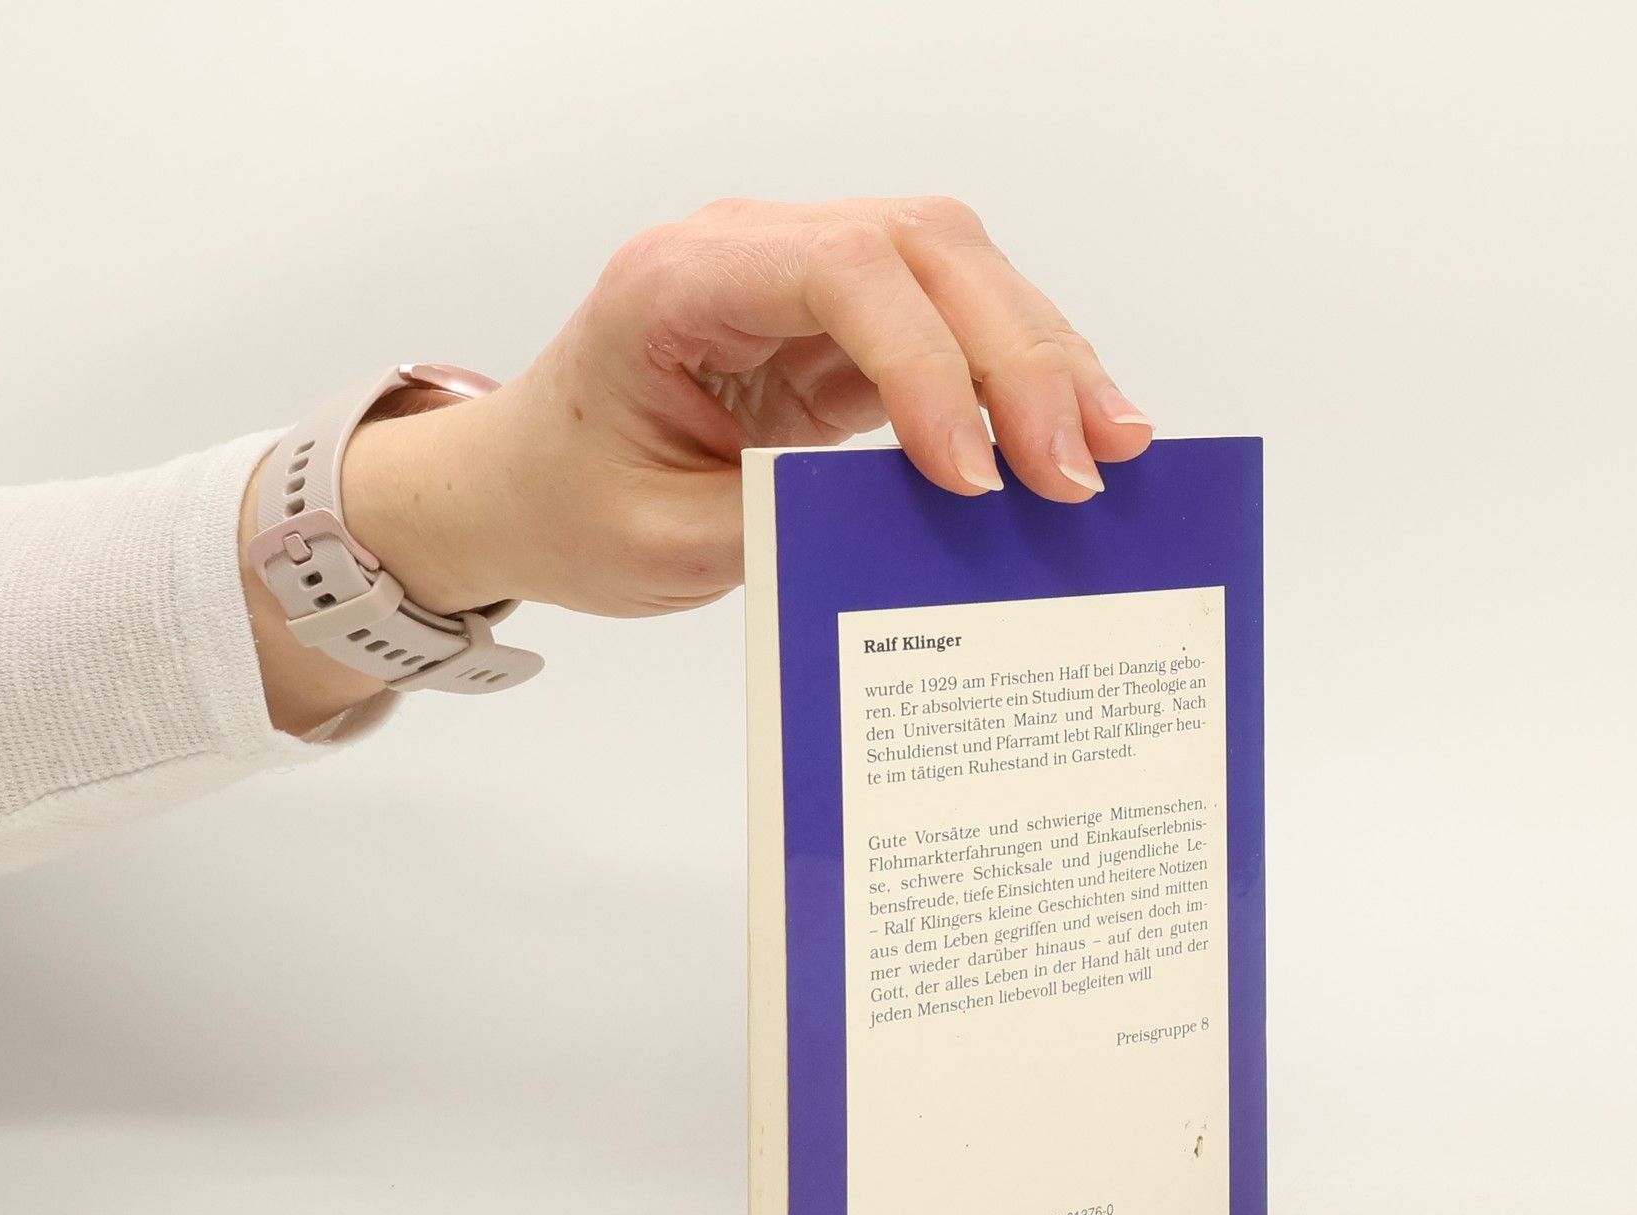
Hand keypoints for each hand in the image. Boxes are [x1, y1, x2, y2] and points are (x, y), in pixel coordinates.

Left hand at [338, 197, 1153, 620]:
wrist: (523, 489)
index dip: (928, 363)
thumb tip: (932, 521)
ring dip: (1042, 357)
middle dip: (1017, 356)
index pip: (842, 271)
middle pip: (926, 249)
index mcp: (681, 279)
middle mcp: (752, 250)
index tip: (971, 475)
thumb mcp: (667, 542)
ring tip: (1113, 446)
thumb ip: (790, 519)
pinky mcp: (842, 329)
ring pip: (959, 273)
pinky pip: (951, 326)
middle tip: (1078, 468)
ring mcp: (805, 280)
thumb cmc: (571, 503)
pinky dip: (1018, 377)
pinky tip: (1072, 431)